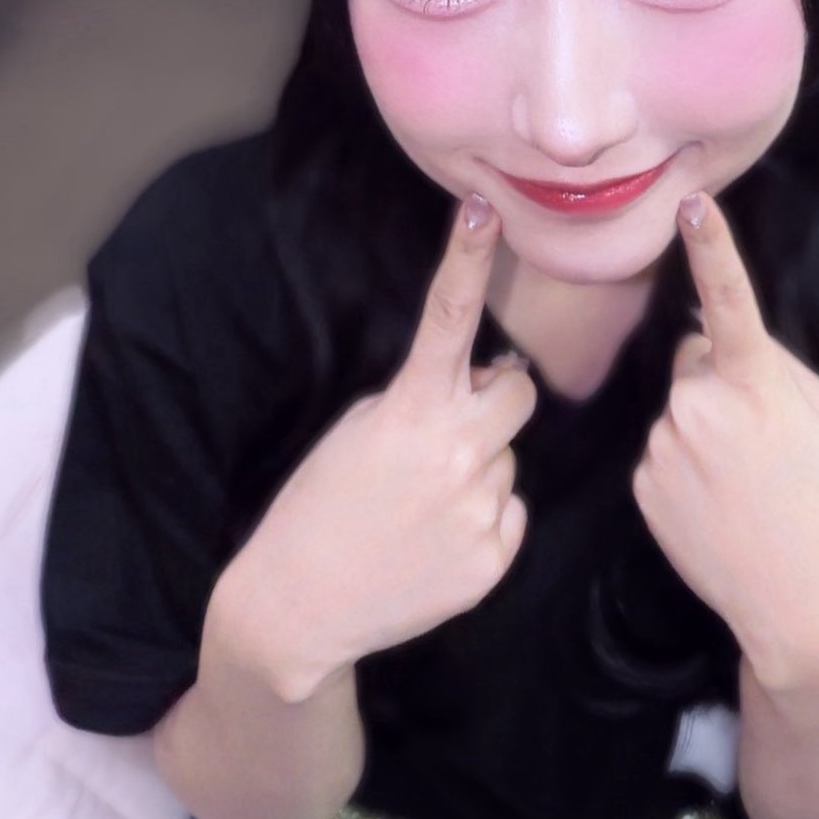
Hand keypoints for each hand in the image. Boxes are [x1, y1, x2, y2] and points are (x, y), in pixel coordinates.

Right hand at [230, 195, 536, 699]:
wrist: (300, 609)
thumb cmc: (320, 507)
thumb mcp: (358, 430)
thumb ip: (422, 400)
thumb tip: (480, 387)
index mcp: (411, 408)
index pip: (448, 315)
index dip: (468, 257)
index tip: (483, 209)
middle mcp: (456, 450)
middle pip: (519, 391)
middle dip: (495, 398)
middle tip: (451, 426)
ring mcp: (480, 506)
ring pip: (508, 459)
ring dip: (478, 467)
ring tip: (421, 504)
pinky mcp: (495, 557)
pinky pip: (510, 514)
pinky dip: (481, 521)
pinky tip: (434, 540)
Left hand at [630, 192, 818, 691]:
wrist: (802, 609)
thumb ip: (784, 372)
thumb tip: (740, 349)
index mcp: (756, 384)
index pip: (729, 300)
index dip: (713, 248)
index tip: (692, 204)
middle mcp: (698, 406)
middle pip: (698, 360)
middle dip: (722, 381)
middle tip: (766, 442)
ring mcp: (663, 446)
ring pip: (680, 407)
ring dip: (704, 429)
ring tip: (746, 485)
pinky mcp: (642, 484)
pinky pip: (661, 451)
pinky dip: (684, 468)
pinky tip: (718, 506)